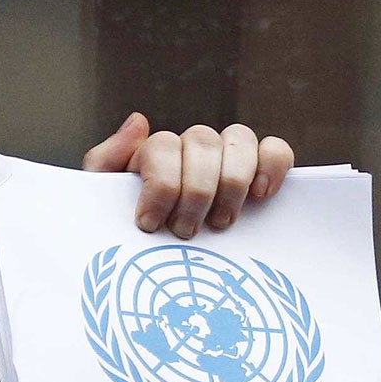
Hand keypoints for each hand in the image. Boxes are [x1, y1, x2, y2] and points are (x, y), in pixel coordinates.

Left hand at [83, 113, 294, 238]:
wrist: (151, 261)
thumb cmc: (128, 229)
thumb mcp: (104, 198)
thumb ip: (107, 159)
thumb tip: (140, 121)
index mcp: (156, 151)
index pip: (163, 145)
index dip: (160, 184)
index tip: (149, 223)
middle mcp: (193, 146)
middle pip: (201, 141)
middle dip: (194, 191)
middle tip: (185, 231)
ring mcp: (228, 155)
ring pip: (238, 138)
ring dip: (231, 182)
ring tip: (220, 223)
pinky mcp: (261, 170)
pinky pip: (276, 150)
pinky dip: (273, 165)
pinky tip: (261, 195)